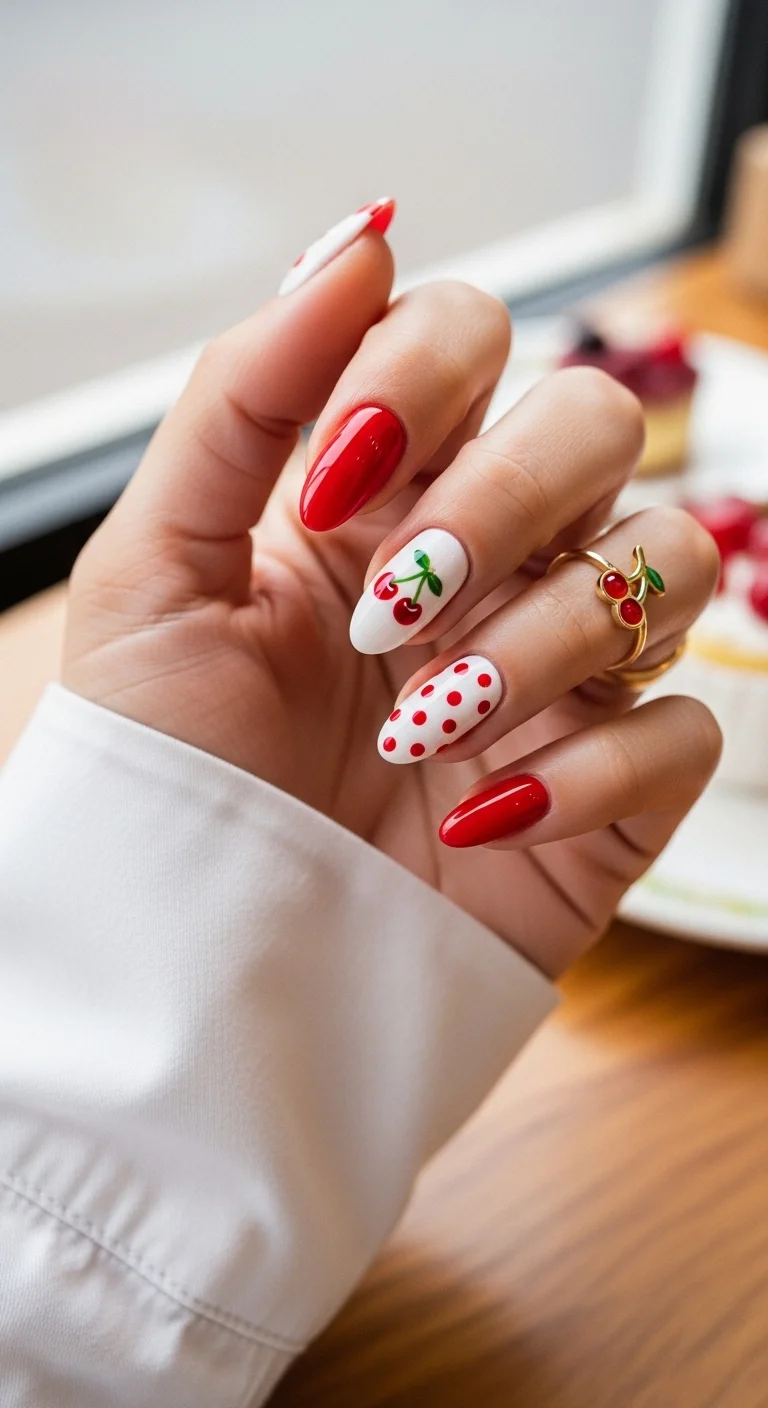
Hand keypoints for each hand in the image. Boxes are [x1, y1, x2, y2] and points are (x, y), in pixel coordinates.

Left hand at [64, 205, 720, 976]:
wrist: (194, 963)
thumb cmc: (166, 772)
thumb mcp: (156, 572)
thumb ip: (244, 397)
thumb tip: (362, 234)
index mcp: (378, 492)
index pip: (470, 335)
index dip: (420, 380)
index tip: (334, 488)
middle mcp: (485, 559)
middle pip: (596, 421)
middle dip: (502, 499)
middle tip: (393, 609)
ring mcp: (559, 670)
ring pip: (669, 563)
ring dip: (547, 638)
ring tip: (424, 729)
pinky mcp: (613, 787)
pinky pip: (690, 729)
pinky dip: (592, 768)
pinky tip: (482, 818)